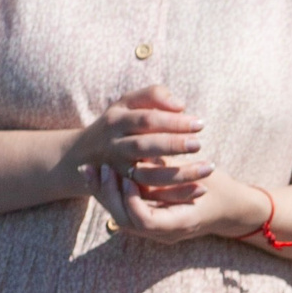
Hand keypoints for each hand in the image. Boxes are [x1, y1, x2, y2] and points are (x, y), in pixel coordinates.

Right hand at [66, 86, 207, 197]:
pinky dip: (176, 195)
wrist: (84, 155)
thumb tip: (180, 106)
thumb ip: (153, 96)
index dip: (173, 121)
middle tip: (199, 144)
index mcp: (116, 121)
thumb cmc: (118, 123)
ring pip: (148, 176)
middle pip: (144, 146)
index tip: (199, 124)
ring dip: (178, 175)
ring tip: (207, 169)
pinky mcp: (126, 191)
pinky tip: (200, 190)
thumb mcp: (128, 103)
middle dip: (173, 145)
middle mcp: (115, 146)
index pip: (146, 120)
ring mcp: (119, 171)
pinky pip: (152, 196)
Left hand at [92, 164, 268, 243]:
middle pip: (124, 221)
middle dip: (109, 194)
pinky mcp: (149, 222)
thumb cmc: (218, 188)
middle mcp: (164, 233)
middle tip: (101, 167)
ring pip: (119, 217)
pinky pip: (125, 211)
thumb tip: (144, 156)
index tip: (128, 176)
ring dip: (105, 193)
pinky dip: (112, 193)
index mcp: (179, 224)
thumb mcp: (200, 177)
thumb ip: (173, 170)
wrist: (228, 208)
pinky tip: (101, 173)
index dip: (132, 200)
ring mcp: (155, 232)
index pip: (144, 221)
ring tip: (94, 168)